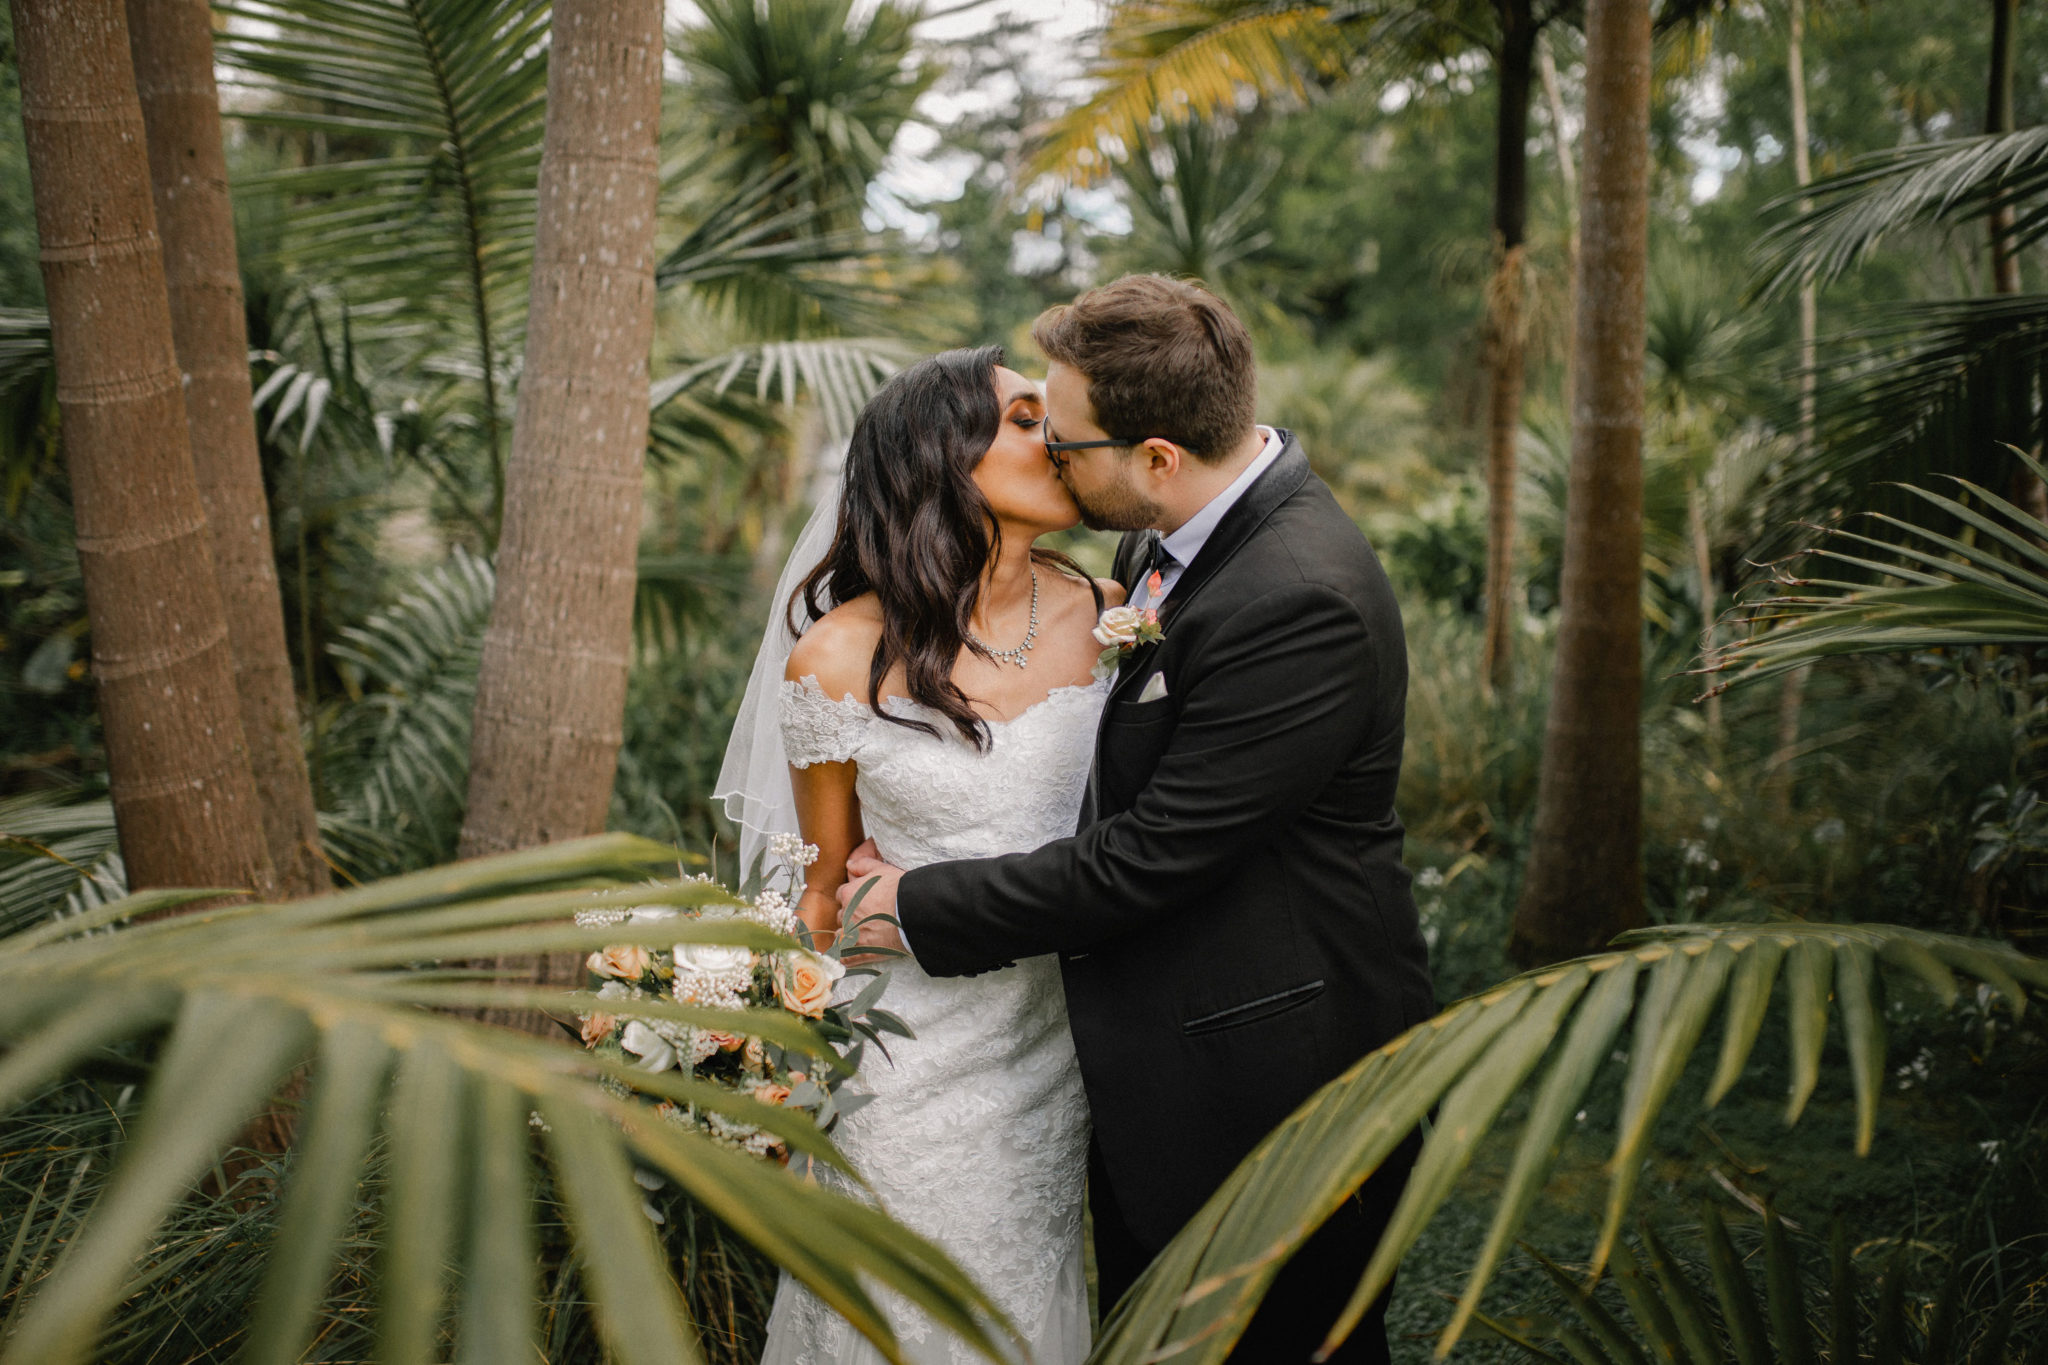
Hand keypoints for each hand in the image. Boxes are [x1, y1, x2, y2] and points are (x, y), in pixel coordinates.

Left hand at [836, 838, 906, 960]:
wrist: (912, 911)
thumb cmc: (898, 888)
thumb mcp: (881, 869)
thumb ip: (863, 864)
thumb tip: (849, 864)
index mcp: (849, 894)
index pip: (842, 895)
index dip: (851, 897)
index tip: (861, 900)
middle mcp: (847, 914)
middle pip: (841, 915)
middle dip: (850, 916)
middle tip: (865, 917)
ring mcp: (853, 934)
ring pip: (840, 936)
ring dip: (847, 935)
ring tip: (859, 936)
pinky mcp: (861, 950)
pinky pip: (845, 957)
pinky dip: (844, 957)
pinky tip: (847, 957)